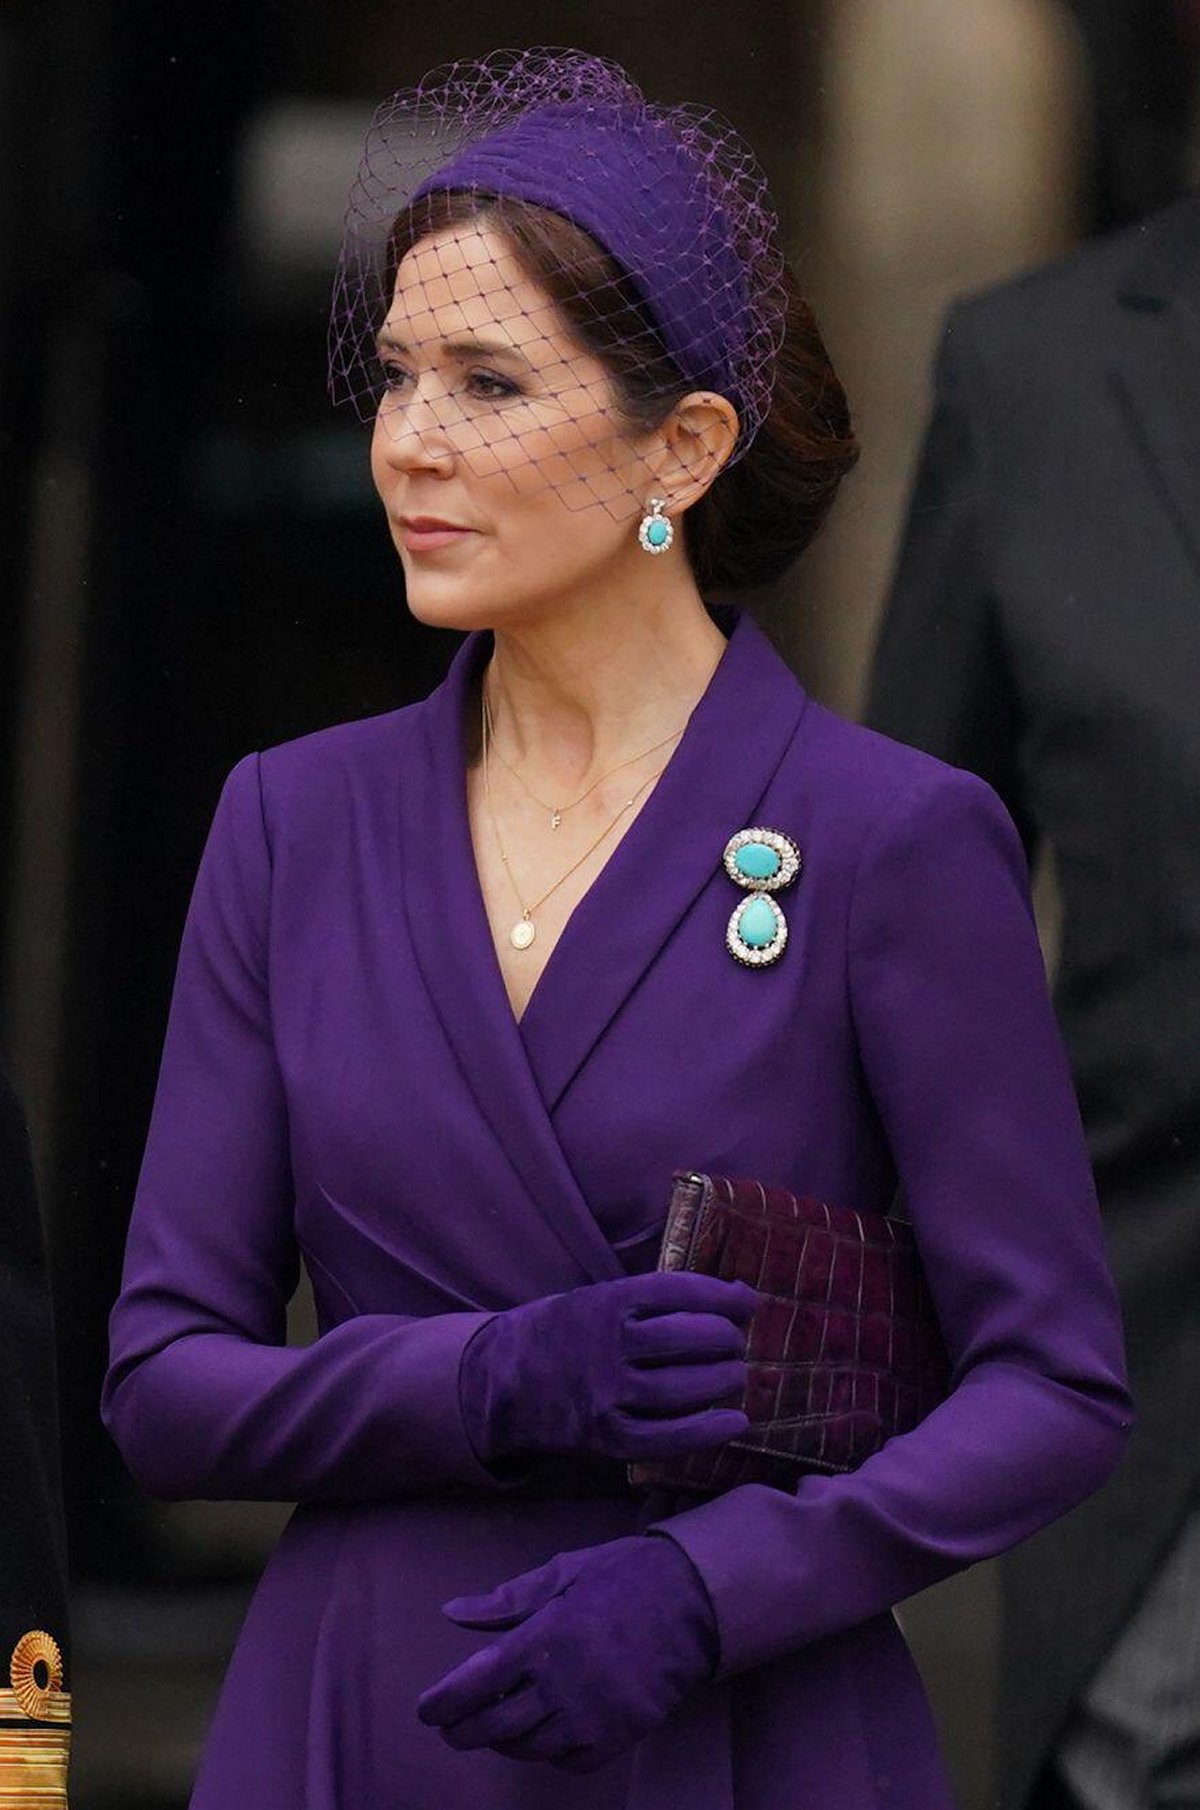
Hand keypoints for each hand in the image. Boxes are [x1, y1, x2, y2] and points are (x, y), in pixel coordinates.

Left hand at [417, 1535, 717, 1771]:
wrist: (694, 1602)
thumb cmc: (624, 1577)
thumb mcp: (563, 1571)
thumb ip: (506, 1600)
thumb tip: (452, 1612)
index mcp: (546, 1636)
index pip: (477, 1681)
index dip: (444, 1702)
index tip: (425, 1710)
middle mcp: (565, 1683)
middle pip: (496, 1725)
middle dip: (463, 1730)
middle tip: (451, 1727)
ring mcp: (594, 1715)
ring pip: (529, 1747)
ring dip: (502, 1741)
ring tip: (493, 1725)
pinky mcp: (619, 1735)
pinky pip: (568, 1759)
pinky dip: (546, 1751)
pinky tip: (539, 1732)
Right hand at [458, 1271, 756, 1465]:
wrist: (501, 1381)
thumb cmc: (565, 1332)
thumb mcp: (600, 1299)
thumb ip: (658, 1300)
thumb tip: (737, 1297)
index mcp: (607, 1302)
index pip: (678, 1292)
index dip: (722, 1297)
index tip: (749, 1302)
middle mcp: (607, 1345)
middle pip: (686, 1340)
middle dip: (725, 1340)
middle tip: (736, 1343)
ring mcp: (605, 1394)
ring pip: (681, 1389)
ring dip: (722, 1382)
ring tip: (736, 1375)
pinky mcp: (605, 1436)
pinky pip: (666, 1438)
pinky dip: (706, 1431)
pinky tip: (735, 1422)